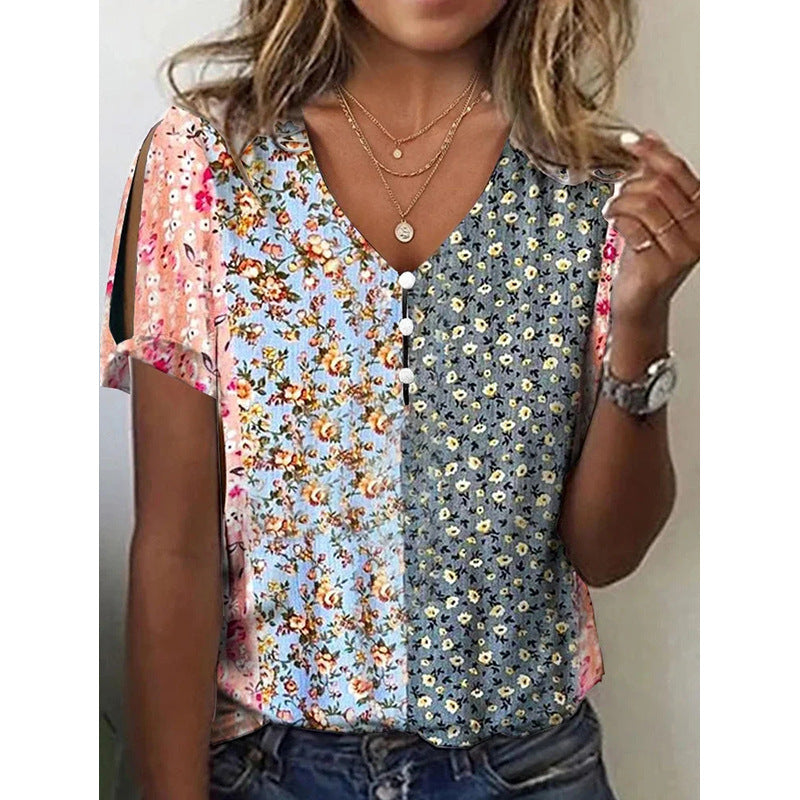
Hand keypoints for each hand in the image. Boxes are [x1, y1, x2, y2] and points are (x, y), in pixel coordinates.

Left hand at [602, 130, 699, 325]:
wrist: (639, 299)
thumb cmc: (646, 256)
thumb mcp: (654, 212)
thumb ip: (655, 177)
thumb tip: (650, 137)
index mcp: (702, 211)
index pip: (678, 171)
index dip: (651, 152)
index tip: (628, 141)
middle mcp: (699, 230)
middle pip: (660, 185)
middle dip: (630, 183)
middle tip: (618, 193)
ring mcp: (683, 250)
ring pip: (645, 204)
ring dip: (620, 201)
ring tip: (613, 209)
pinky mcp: (661, 266)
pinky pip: (633, 227)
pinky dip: (618, 220)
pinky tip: (614, 223)